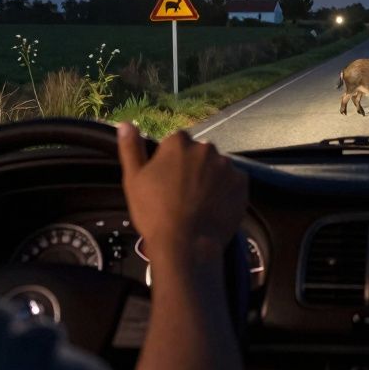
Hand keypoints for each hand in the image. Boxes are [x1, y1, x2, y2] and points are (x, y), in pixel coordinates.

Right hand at [117, 124, 247, 267]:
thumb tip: (125, 124)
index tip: (167, 181)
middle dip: (193, 167)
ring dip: (211, 178)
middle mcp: (206, 147)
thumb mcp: (133, 180)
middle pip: (199, 153)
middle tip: (183, 194)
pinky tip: (215, 207)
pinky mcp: (242, 182)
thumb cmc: (154, 213)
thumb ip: (131, 149)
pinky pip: (233, 182)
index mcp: (178, 142)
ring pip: (217, 167)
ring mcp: (226, 165)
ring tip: (200, 203)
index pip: (176, 143)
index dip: (171, 162)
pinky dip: (226, 191)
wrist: (186, 244)